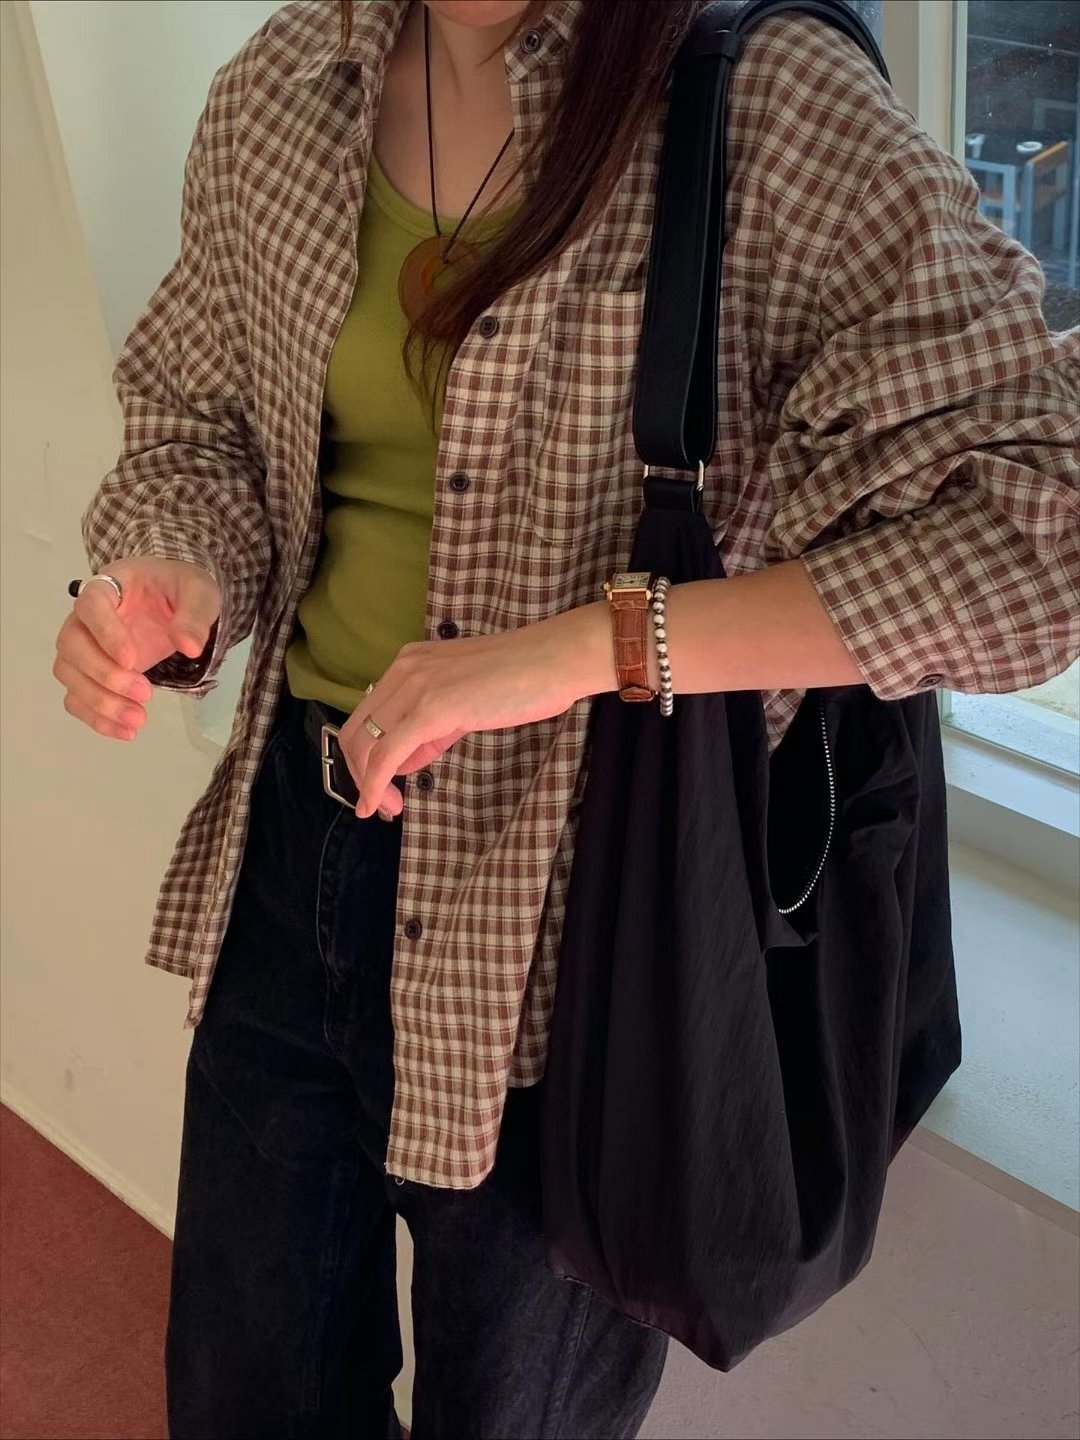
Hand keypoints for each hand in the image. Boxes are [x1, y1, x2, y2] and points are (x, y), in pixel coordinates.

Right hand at [54, 556, 220, 740]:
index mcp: (109, 587)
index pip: (91, 605)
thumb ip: (194, 615)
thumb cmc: (178, 590)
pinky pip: (76, 697)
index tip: (132, 660)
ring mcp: (83, 647)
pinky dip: (96, 718)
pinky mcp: (89, 674)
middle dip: (105, 675)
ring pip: (69, 675)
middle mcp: (84, 617)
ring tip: (138, 720)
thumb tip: (189, 647)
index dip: (105, 633)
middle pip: (71, 645)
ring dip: (99, 702)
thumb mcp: (197, 592)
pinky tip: (126, 731)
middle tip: (145, 693)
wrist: (173, 603)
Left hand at [338, 605, 609, 819]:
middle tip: (382, 803)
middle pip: (357, 730)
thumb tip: (407, 757)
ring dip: (370, 784)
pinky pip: (387, 754)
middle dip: (361, 773)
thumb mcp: (465, 699)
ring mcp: (416, 687)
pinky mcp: (431, 709)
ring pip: (366, 745)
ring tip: (389, 808)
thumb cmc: (524, 678)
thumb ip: (433, 725)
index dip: (367, 755)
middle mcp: (404, 670)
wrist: (555, 659)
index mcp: (410, 663)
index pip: (368, 714)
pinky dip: (375, 784)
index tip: (384, 784)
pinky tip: (377, 805)